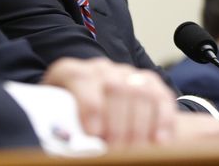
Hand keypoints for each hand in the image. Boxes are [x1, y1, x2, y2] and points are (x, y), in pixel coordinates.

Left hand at [42, 57, 176, 146]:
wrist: (86, 106)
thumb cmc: (66, 118)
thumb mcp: (55, 118)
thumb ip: (60, 125)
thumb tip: (66, 146)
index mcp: (70, 72)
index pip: (80, 78)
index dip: (89, 105)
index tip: (95, 133)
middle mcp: (100, 69)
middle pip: (114, 87)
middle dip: (118, 121)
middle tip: (116, 147)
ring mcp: (125, 73)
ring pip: (139, 91)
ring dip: (140, 124)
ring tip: (137, 149)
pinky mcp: (148, 82)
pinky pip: (161, 96)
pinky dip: (163, 119)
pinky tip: (161, 140)